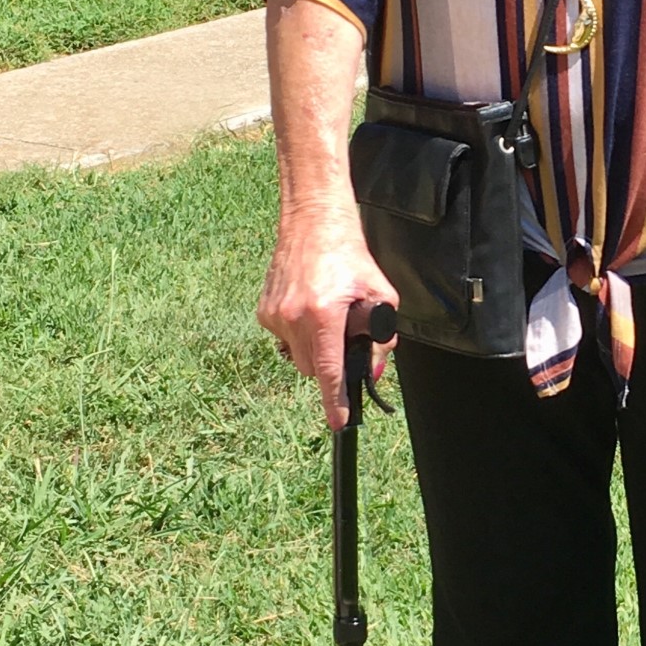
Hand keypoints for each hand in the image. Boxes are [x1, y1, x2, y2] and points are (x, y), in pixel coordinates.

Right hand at [257, 207, 397, 428]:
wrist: (314, 223)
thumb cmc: (349, 255)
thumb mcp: (380, 295)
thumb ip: (381, 337)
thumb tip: (372, 370)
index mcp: (323, 314)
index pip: (330, 370)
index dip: (335, 400)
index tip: (339, 422)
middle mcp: (294, 317)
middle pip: (313, 369)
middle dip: (330, 365)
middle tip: (343, 341)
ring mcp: (275, 315)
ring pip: (297, 357)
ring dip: (314, 349)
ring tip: (326, 318)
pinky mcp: (264, 311)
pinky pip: (284, 339)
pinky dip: (299, 334)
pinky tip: (310, 309)